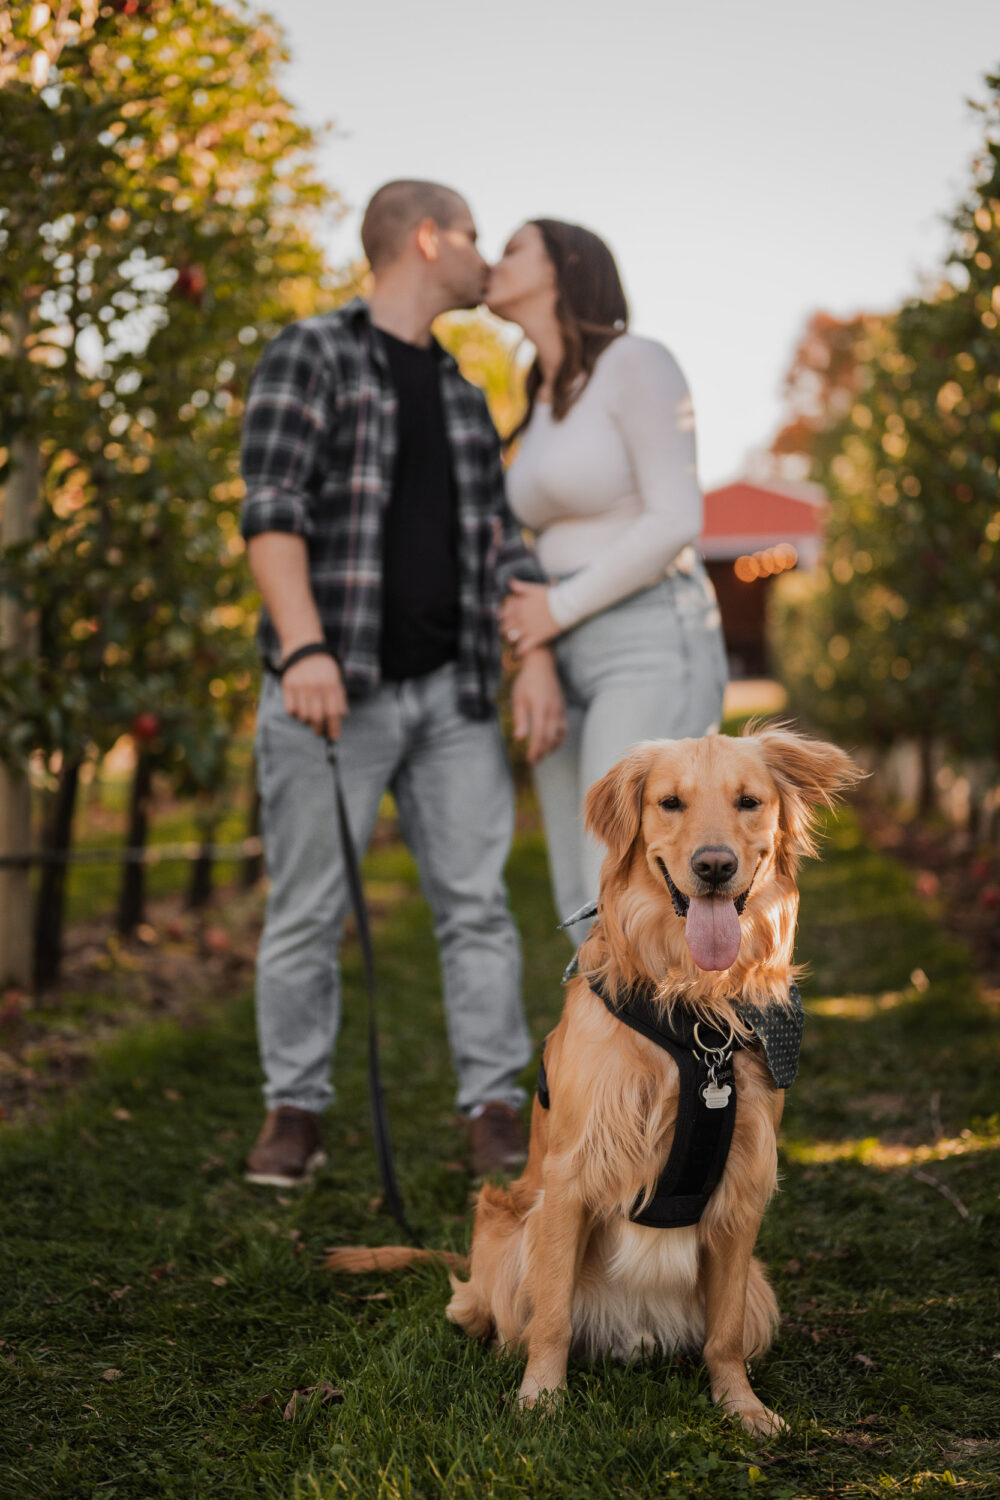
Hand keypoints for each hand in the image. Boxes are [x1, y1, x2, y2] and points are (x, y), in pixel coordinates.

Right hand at [281, 649, 347, 738]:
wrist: (304, 648)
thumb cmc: (323, 668)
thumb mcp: (337, 680)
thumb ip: (340, 698)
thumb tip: (341, 717)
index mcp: (330, 685)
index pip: (333, 713)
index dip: (334, 728)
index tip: (334, 738)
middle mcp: (315, 687)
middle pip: (317, 718)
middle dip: (320, 730)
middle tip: (320, 732)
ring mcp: (300, 687)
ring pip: (303, 717)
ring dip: (307, 721)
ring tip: (310, 715)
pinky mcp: (287, 686)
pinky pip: (291, 710)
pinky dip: (296, 714)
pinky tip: (300, 707)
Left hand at [500, 579, 558, 656]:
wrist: (566, 605)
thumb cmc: (551, 595)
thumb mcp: (533, 588)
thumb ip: (519, 586)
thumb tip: (509, 582)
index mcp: (518, 606)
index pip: (503, 615)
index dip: (502, 618)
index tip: (503, 620)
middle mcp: (520, 618)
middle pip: (505, 627)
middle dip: (504, 630)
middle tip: (505, 632)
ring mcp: (528, 628)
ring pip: (512, 638)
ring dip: (510, 640)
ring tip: (511, 641)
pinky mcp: (537, 637)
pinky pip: (524, 647)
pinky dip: (520, 651)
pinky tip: (518, 653)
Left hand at [511, 649, 566, 763]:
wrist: (541, 666)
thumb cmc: (526, 682)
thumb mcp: (518, 699)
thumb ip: (520, 719)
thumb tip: (519, 738)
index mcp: (540, 708)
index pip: (539, 735)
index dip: (535, 750)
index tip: (529, 760)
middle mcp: (553, 711)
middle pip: (550, 738)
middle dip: (542, 753)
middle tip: (533, 762)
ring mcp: (560, 710)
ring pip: (559, 735)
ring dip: (551, 748)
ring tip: (541, 756)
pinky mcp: (562, 710)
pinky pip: (563, 729)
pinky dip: (558, 740)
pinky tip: (550, 744)